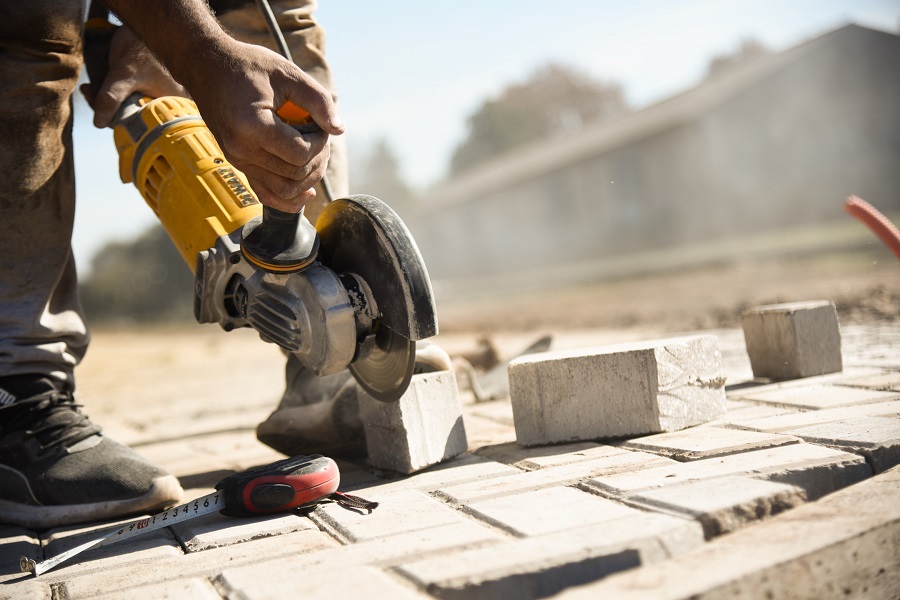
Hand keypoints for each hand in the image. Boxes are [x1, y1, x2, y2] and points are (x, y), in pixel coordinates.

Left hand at [80, 25, 187, 127]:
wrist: (143, 26)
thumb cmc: (142, 47)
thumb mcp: (125, 74)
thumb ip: (112, 97)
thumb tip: (99, 123)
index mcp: (169, 104)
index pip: (144, 125)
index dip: (120, 123)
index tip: (100, 115)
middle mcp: (162, 102)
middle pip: (133, 117)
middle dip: (108, 109)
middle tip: (90, 95)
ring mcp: (150, 94)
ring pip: (124, 107)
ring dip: (104, 100)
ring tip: (89, 89)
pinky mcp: (139, 86)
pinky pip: (121, 96)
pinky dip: (106, 93)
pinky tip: (93, 86)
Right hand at [185, 41, 344, 212]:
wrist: (207, 67)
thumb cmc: (248, 66)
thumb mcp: (287, 72)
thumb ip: (318, 99)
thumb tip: (338, 129)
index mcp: (252, 126)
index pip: (300, 153)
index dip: (320, 143)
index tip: (321, 125)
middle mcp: (242, 149)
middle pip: (295, 174)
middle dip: (317, 158)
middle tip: (320, 136)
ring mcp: (238, 159)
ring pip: (284, 188)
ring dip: (307, 176)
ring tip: (314, 153)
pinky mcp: (238, 163)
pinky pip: (265, 193)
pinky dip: (287, 199)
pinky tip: (306, 193)